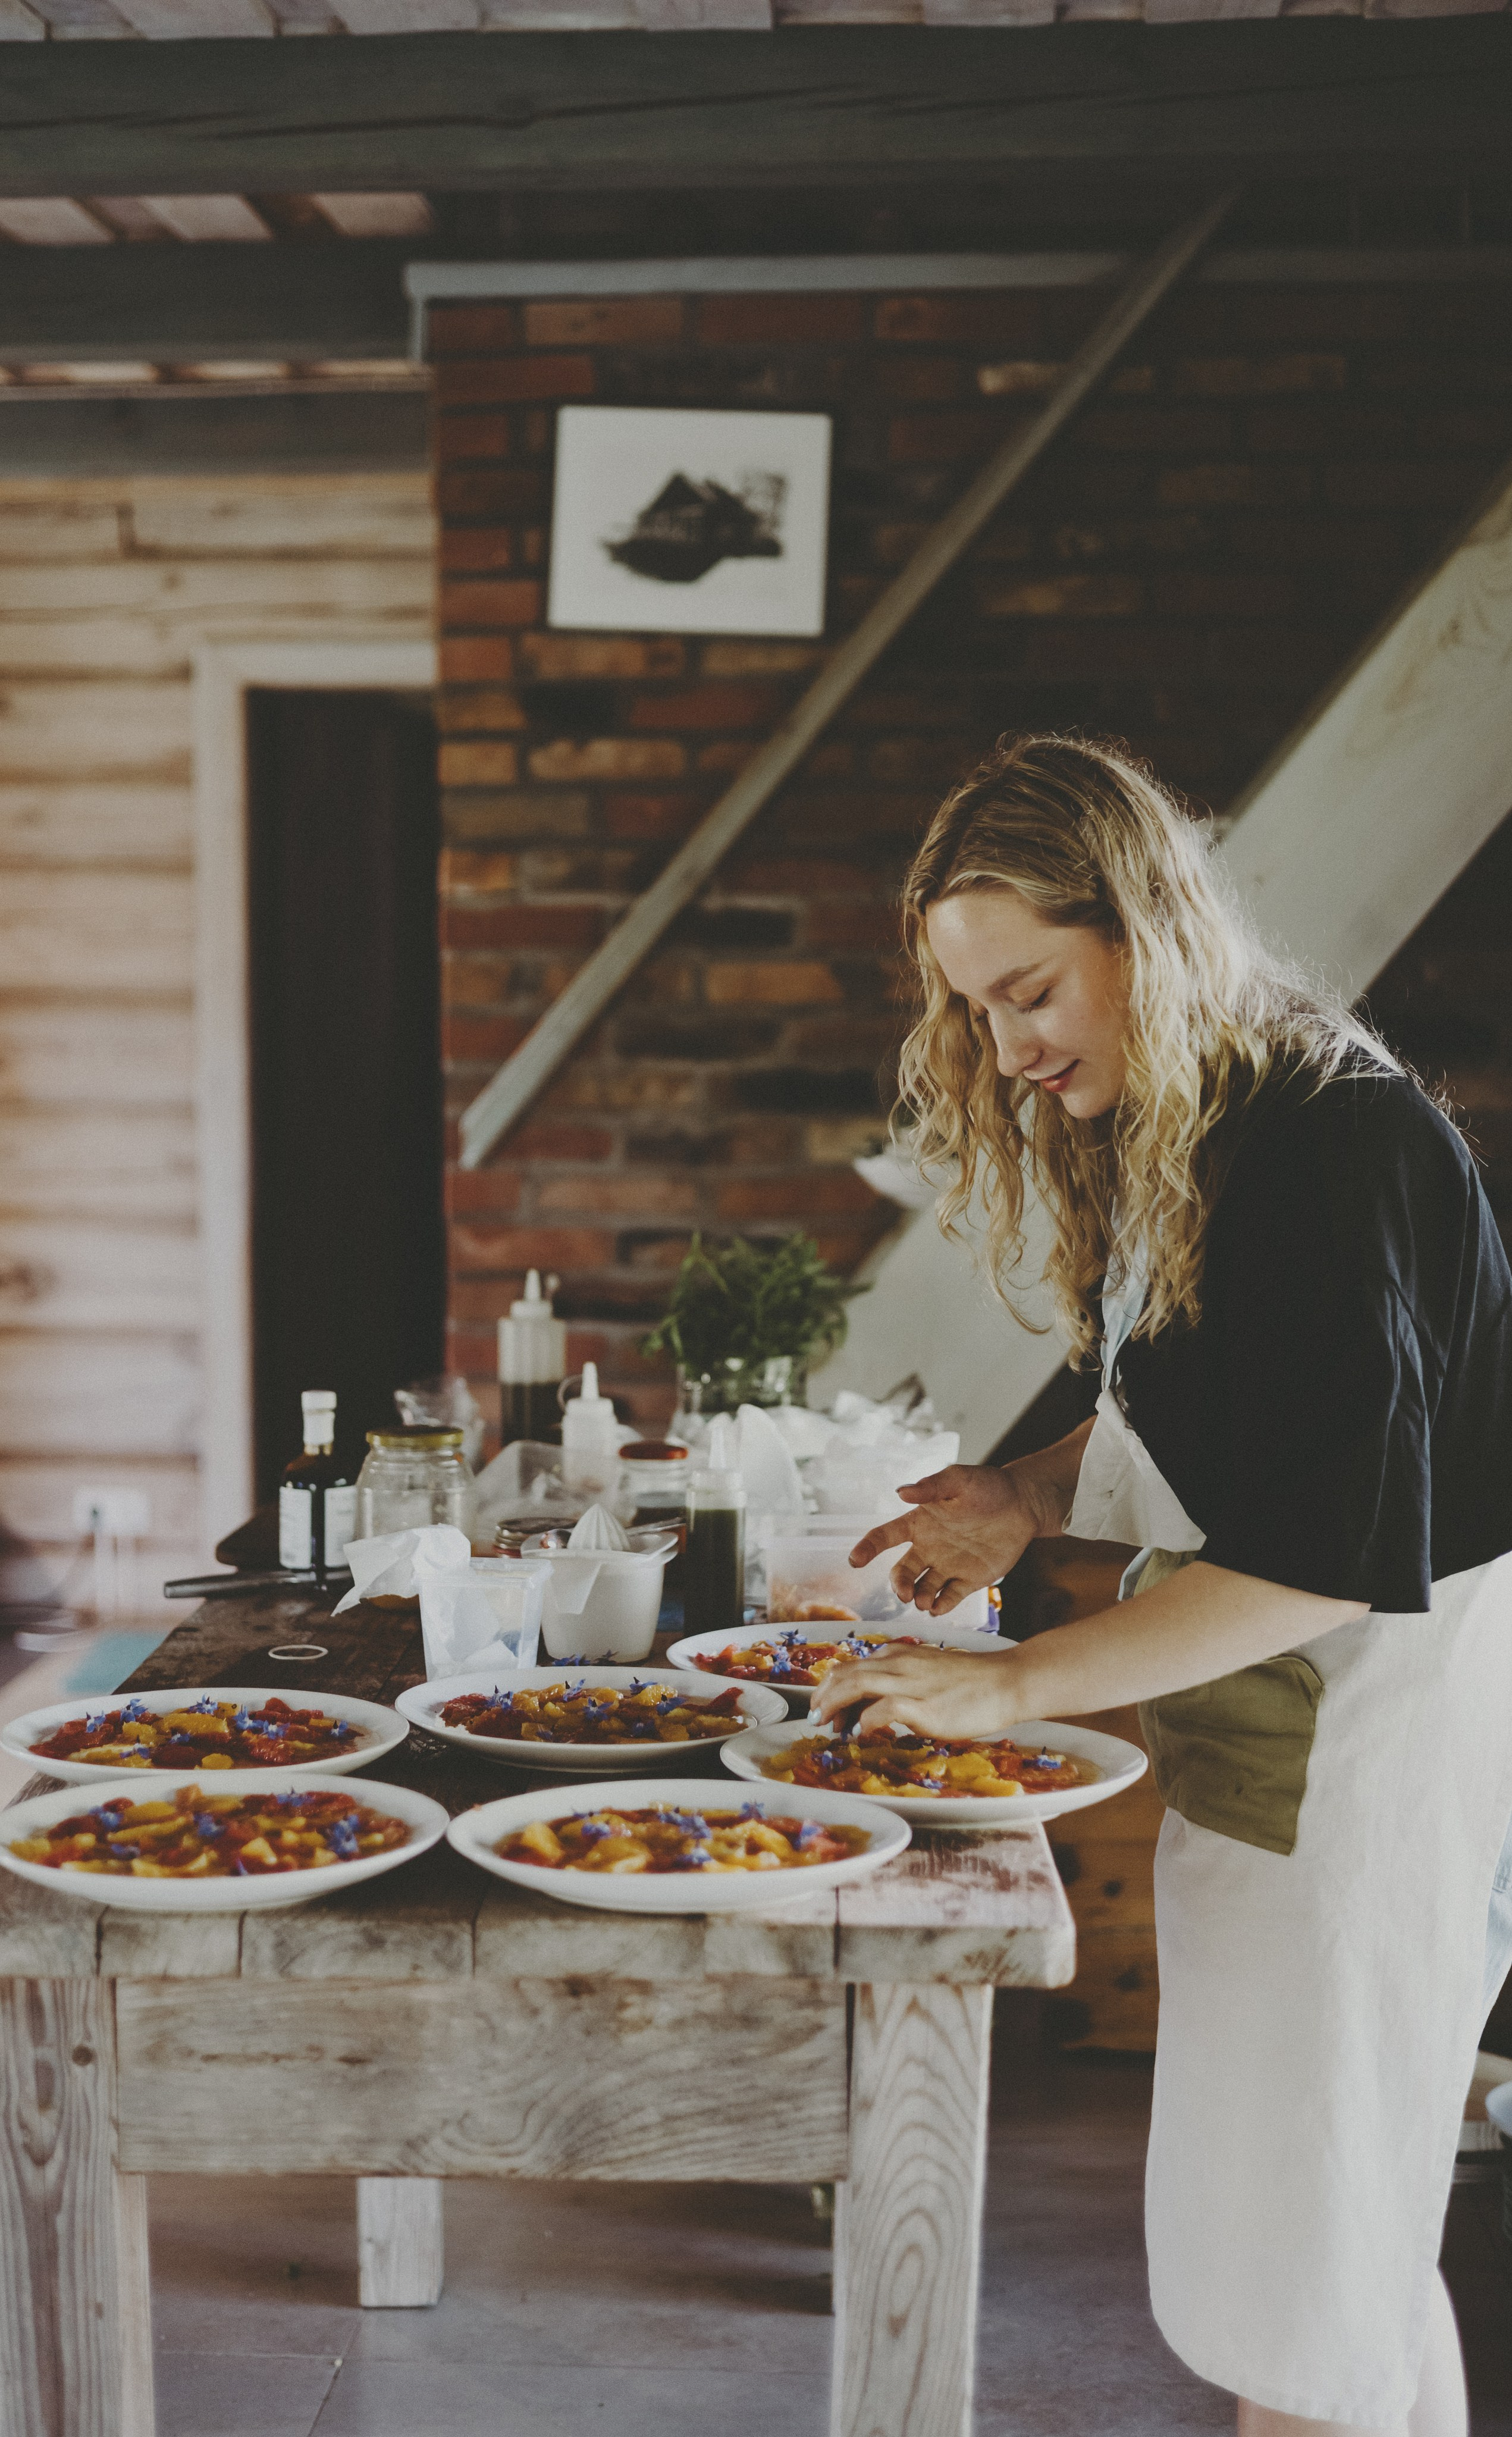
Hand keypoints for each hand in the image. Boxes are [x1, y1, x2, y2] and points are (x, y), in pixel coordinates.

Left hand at [814, 1642, 1028, 1739]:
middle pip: (845, 1673)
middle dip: (823, 1697)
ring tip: (829, 1726)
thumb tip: (873, 1706)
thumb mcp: (927, 1671)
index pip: (852, 1667)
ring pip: (856, 1684)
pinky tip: (862, 1734)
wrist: (1005, 1681)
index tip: (826, 1709)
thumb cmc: (970, 1682)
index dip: (832, 1688)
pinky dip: (865, 1721)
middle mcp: (898, 1664)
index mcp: (898, 1655)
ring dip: (834, 1706)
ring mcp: (910, 1683)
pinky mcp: (924, 1706)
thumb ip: (900, 1681)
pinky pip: (884, 1709)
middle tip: (817, 1718)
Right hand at [847, 1464, 1046, 1615]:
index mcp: (919, 1522)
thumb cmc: (988, 1486)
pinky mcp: (968, 1580)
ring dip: (918, 1598)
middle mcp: (928, 1547)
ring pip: (922, 1588)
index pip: (884, 1536)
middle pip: (902, 1571)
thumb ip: (931, 1486)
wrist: (1023, 1504)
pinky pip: (949, 1598)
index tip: (855, 1560)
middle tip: (904, 1593)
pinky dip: (941, 1606)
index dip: (867, 1548)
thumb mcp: (959, 1479)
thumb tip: (901, 1492)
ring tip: (923, 1601)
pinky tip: (939, 1607)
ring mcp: (947, 1566)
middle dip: (898, 1584)